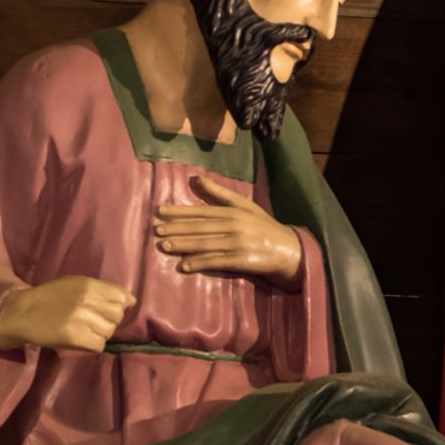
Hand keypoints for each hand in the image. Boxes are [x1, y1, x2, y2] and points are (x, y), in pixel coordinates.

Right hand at [0, 275, 135, 351]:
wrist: (20, 313)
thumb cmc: (49, 298)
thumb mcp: (76, 285)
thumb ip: (102, 290)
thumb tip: (130, 301)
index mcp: (89, 285)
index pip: (123, 298)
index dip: (119, 307)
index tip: (108, 311)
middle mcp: (88, 301)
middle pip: (118, 316)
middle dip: (109, 321)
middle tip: (93, 323)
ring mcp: (81, 319)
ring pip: (109, 332)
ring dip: (100, 334)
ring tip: (84, 331)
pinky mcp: (74, 337)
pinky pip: (99, 345)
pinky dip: (92, 345)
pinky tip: (80, 340)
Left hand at [154, 175, 304, 280]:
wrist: (288, 249)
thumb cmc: (263, 226)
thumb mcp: (244, 206)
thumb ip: (220, 194)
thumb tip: (196, 178)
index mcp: (234, 211)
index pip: (201, 211)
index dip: (179, 212)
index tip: (159, 212)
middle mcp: (234, 226)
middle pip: (200, 227)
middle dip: (177, 229)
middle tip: (156, 230)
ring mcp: (238, 243)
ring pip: (205, 244)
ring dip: (183, 245)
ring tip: (164, 246)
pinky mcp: (242, 260)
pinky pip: (216, 261)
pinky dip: (199, 263)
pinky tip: (184, 266)